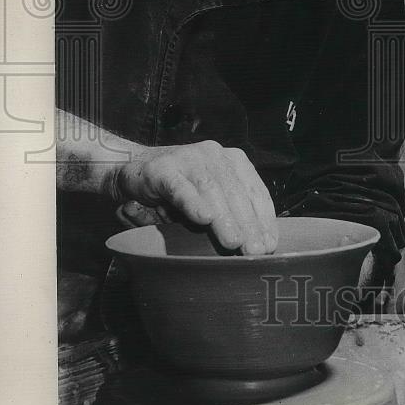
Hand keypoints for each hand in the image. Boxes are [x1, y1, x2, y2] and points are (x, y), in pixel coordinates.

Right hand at [108, 140, 277, 254]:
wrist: (133, 172)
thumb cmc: (178, 191)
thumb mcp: (209, 201)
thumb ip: (231, 213)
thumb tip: (259, 243)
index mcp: (231, 161)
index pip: (254, 190)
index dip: (264, 218)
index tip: (270, 243)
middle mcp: (213, 155)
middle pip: (236, 191)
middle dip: (248, 223)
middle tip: (255, 250)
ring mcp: (188, 159)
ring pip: (212, 189)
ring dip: (225, 218)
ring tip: (234, 241)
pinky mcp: (162, 169)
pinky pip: (180, 188)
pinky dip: (193, 203)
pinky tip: (204, 218)